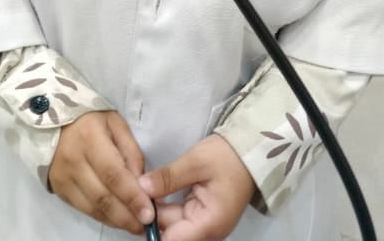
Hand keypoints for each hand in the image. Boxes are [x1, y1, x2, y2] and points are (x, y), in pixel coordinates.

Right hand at [49, 110, 155, 235]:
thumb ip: (131, 150)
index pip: (113, 174)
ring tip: (135, 225)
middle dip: (127, 216)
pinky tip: (117, 219)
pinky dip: (102, 217)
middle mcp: (74, 161)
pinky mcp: (58, 189)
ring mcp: (63, 177)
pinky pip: (83, 209)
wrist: (51, 120)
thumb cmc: (90, 119)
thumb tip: (142, 182)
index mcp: (90, 138)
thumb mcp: (115, 123)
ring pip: (92, 208)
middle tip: (146, 226)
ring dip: (116, 221)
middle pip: (103, 196)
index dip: (132, 196)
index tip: (149, 213)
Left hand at [139, 134, 254, 240]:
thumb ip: (168, 178)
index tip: (135, 206)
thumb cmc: (227, 157)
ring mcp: (204, 224)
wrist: (251, 150)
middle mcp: (207, 232)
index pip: (172, 240)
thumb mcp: (196, 162)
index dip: (151, 226)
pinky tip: (152, 190)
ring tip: (139, 190)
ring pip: (172, 224)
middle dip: (151, 215)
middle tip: (132, 194)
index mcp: (209, 224)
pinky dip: (165, 205)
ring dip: (156, 210)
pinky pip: (178, 216)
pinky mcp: (201, 215)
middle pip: (170, 233)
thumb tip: (140, 188)